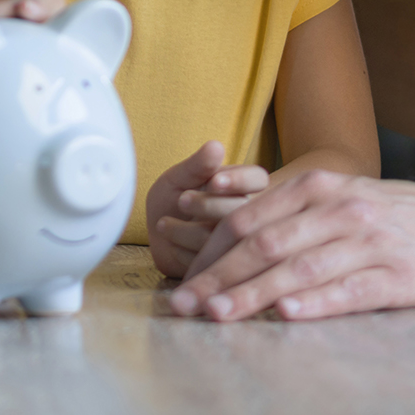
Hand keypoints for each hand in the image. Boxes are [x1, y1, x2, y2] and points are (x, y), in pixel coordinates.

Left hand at [145, 141, 269, 278]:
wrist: (157, 233)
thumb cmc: (173, 197)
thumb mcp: (180, 177)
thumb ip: (198, 165)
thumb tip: (215, 146)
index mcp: (245, 186)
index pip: (257, 179)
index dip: (239, 180)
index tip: (214, 181)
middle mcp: (248, 215)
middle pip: (242, 211)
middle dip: (209, 205)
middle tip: (181, 199)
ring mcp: (238, 243)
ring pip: (225, 239)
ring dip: (188, 230)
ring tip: (163, 223)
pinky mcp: (224, 268)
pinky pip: (210, 262)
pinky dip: (183, 251)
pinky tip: (170, 242)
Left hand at [165, 171, 414, 321]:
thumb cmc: (391, 217)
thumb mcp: (338, 198)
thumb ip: (288, 215)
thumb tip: (225, 237)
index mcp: (317, 189)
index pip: (248, 220)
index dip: (209, 252)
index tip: (181, 282)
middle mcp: (338, 211)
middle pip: (264, 245)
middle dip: (216, 277)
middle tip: (182, 306)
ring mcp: (368, 244)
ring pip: (298, 270)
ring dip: (253, 294)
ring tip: (218, 315)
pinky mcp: (396, 278)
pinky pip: (347, 291)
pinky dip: (314, 304)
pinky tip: (285, 316)